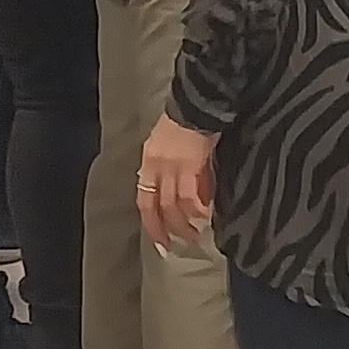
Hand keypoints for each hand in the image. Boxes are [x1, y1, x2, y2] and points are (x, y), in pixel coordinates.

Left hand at [135, 119, 217, 251]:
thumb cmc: (187, 123)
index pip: (144, 198)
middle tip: (175, 245)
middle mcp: (156, 166)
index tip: (158, 240)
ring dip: (182, 224)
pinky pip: (190, 195)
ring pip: (173, 205)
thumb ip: (179, 172)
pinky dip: (196, 208)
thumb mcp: (173, 148)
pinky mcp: (189, 164)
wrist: (197, 103)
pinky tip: (203, 216)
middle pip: (157, 206)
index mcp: (149, 161)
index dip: (150, 222)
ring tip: (193, 236)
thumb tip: (194, 201)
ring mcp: (171, 166)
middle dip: (165, 229)